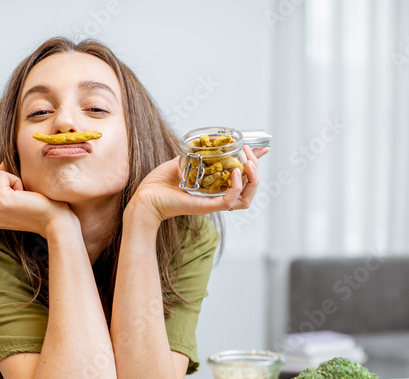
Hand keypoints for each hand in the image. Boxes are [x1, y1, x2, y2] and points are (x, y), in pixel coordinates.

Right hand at [0, 162, 77, 236]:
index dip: (7, 184)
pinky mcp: (1, 201)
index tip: (22, 200)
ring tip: (25, 197)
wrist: (56, 221)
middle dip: (9, 181)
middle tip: (24, 198)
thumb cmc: (41, 207)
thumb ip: (3, 186)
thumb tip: (0, 164)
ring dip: (13, 181)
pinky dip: (17, 180)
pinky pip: (1, 175)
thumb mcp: (16, 198)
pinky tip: (26, 196)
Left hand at [128, 146, 268, 223]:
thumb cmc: (159, 182)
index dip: (255, 163)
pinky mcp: (207, 206)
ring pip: (246, 197)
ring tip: (249, 163)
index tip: (263, 148)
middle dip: (255, 167)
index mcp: (215, 187)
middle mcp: (217, 196)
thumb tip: (207, 141)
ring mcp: (213, 202)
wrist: (145, 197)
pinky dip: (237, 186)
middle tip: (249, 152)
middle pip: (249, 187)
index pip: (242, 178)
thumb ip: (197, 154)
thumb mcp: (183, 161)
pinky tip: (235, 172)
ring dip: (252, 178)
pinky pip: (230, 200)